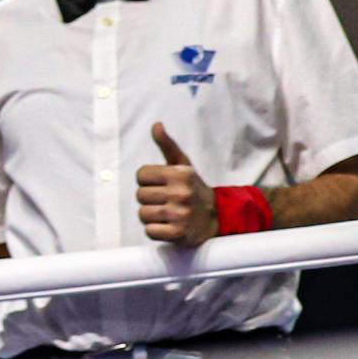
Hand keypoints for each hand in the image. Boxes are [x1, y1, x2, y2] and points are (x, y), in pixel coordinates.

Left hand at [138, 121, 218, 245]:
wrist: (217, 217)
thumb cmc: (193, 189)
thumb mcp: (183, 166)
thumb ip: (167, 146)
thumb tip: (156, 125)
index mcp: (180, 174)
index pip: (140, 175)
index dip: (147, 181)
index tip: (161, 185)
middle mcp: (181, 192)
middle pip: (139, 195)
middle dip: (149, 199)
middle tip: (165, 201)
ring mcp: (180, 214)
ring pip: (142, 214)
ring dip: (151, 216)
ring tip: (167, 213)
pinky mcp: (179, 233)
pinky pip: (150, 231)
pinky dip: (155, 231)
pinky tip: (168, 226)